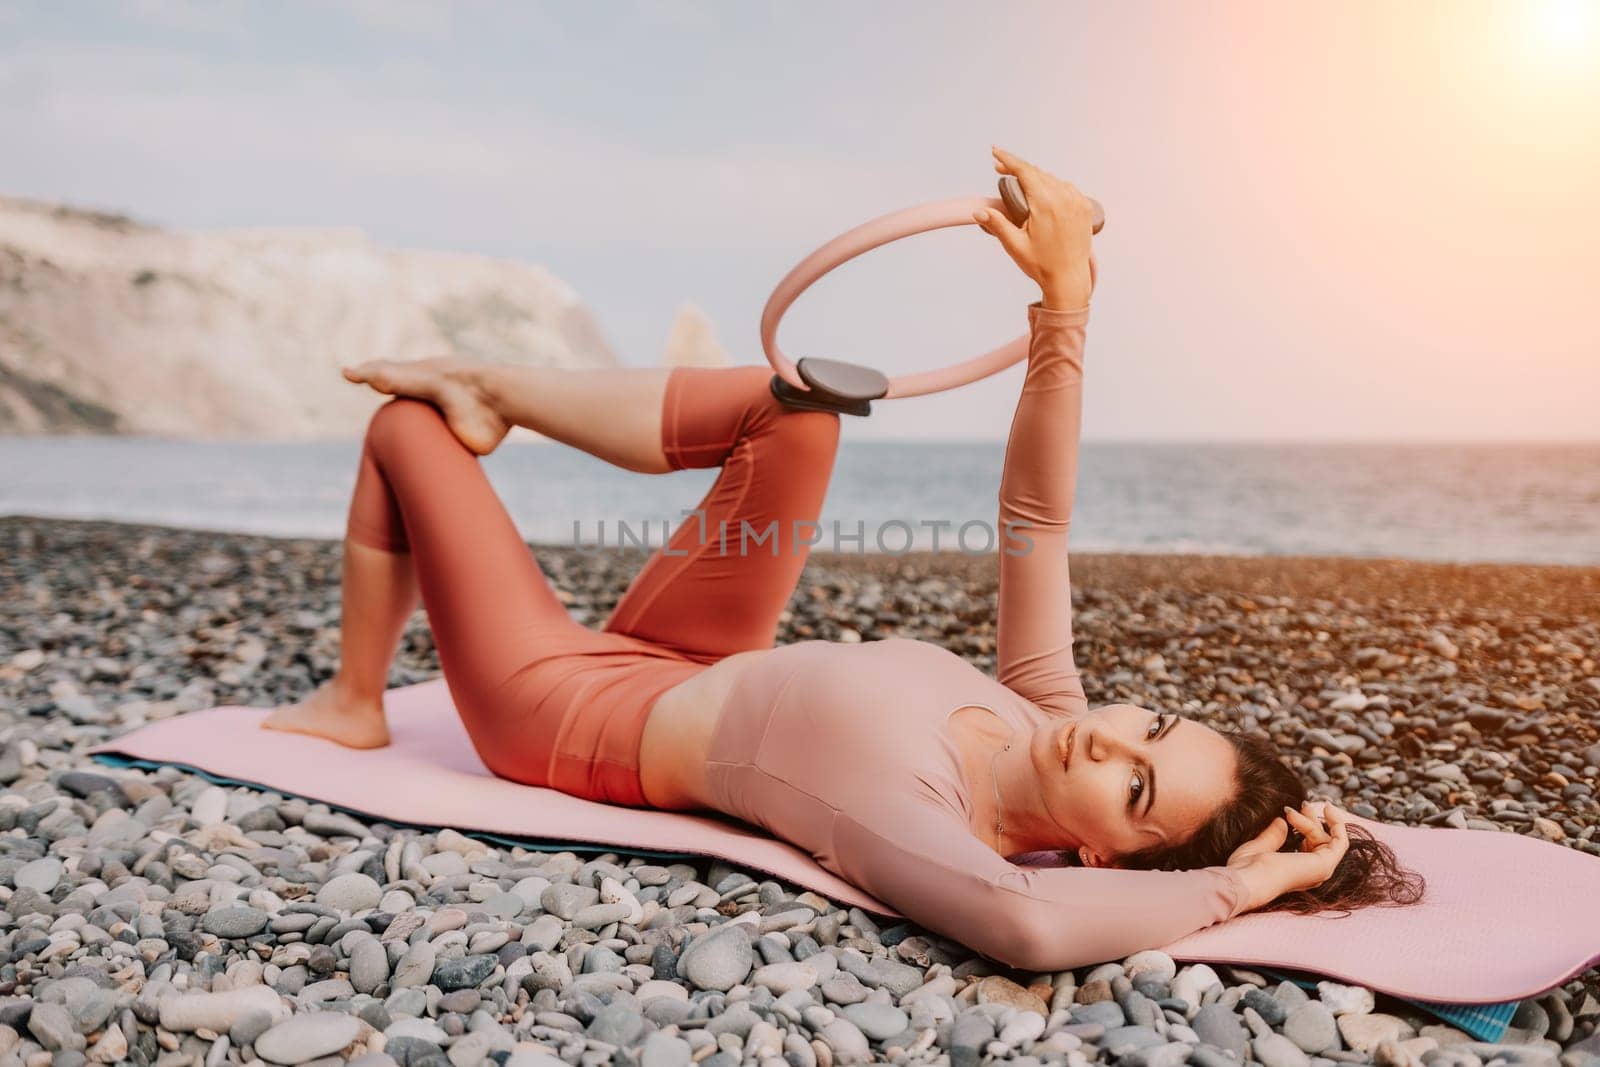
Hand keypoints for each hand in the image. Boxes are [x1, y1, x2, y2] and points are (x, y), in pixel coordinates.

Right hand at [972, 146, 1096, 309]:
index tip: (995, 152)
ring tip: (1019, 184)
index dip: (1008, 159)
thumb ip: (997, 224)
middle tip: (1000, 170)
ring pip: (1052, 179)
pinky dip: (1052, 186)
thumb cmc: (1042, 265)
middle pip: (1037, 173)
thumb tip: (979, 211)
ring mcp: (1077, 201)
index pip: (1025, 171)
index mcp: (1046, 203)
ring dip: (1035, 178)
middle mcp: (1064, 197)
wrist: (1069, 279)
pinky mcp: (1085, 207)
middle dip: (1018, 169)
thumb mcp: (1015, 245)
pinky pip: (1066, 188)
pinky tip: (1043, 192)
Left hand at [1224, 800, 1350, 910]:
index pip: (1309, 846)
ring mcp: (1320, 871)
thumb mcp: (1259, 847)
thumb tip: (1281, 821)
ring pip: (1326, 838)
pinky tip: (1328, 808)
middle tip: (1302, 803)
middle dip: (1312, 819)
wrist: (1248, 879)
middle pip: (1320, 841)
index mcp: (1296, 872)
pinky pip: (1341, 842)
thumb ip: (1272, 836)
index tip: (1288, 809)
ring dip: (1310, 820)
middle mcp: (1311, 874)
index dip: (1304, 825)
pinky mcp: (1325, 865)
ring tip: (1289, 812)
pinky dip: (1338, 824)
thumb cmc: (1247, 867)